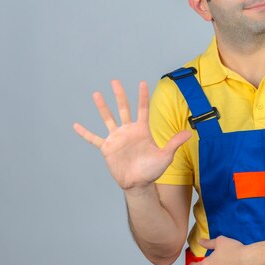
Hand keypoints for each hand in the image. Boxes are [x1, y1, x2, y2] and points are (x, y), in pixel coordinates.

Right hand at [73, 80, 190, 191]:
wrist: (139, 184)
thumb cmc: (153, 170)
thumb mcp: (165, 156)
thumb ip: (174, 143)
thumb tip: (189, 132)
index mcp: (142, 130)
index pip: (142, 109)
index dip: (142, 96)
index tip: (142, 82)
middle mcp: (128, 131)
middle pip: (123, 108)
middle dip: (120, 95)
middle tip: (115, 81)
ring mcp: (116, 138)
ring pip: (108, 119)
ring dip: (102, 107)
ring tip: (96, 94)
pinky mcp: (107, 148)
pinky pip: (93, 138)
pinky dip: (84, 132)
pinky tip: (75, 125)